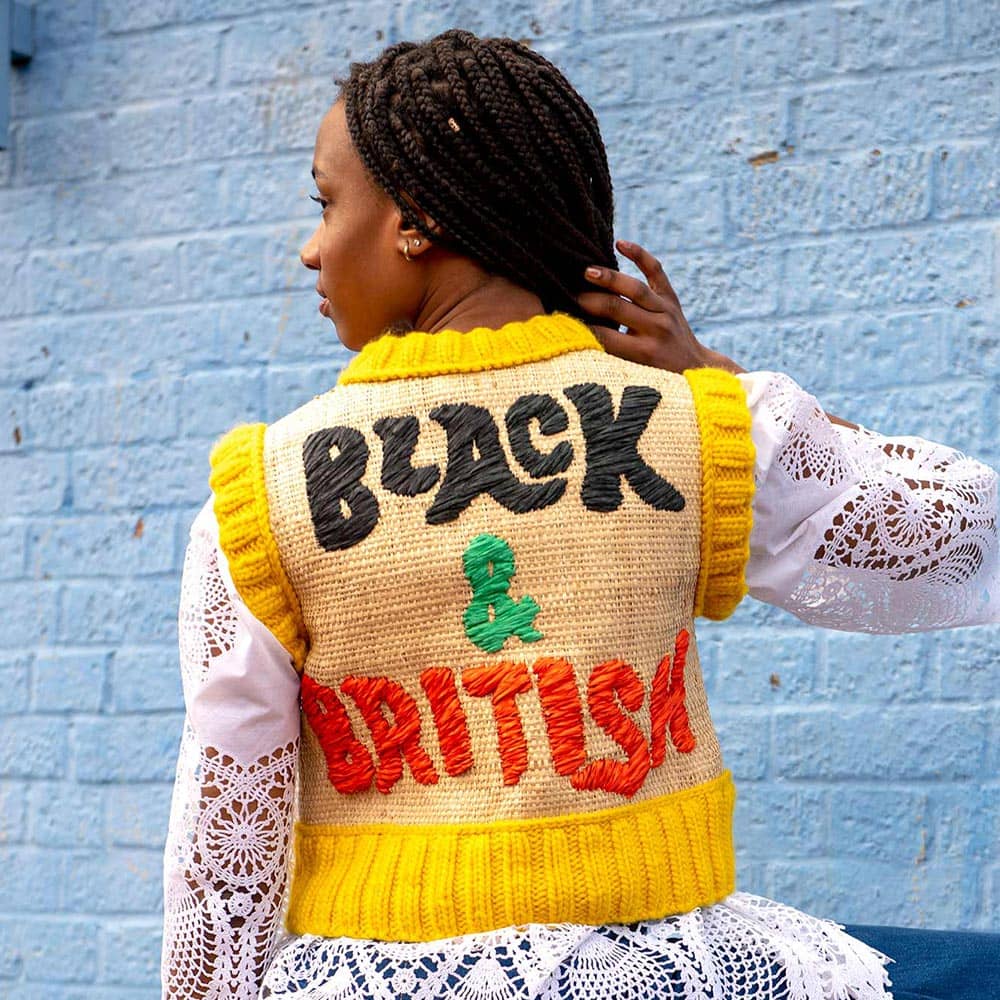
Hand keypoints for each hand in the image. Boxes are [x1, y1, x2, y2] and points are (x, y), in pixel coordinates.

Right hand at [576, 240, 744, 374]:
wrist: (692, 364)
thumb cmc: (654, 373)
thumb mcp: (634, 371)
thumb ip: (611, 354)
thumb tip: (578, 335)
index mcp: (644, 352)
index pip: (605, 336)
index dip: (582, 327)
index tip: (562, 320)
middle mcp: (657, 329)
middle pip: (616, 308)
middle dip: (589, 301)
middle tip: (568, 296)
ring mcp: (666, 310)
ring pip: (634, 288)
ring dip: (608, 278)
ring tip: (586, 271)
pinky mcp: (671, 297)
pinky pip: (655, 270)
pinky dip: (639, 255)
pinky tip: (620, 244)